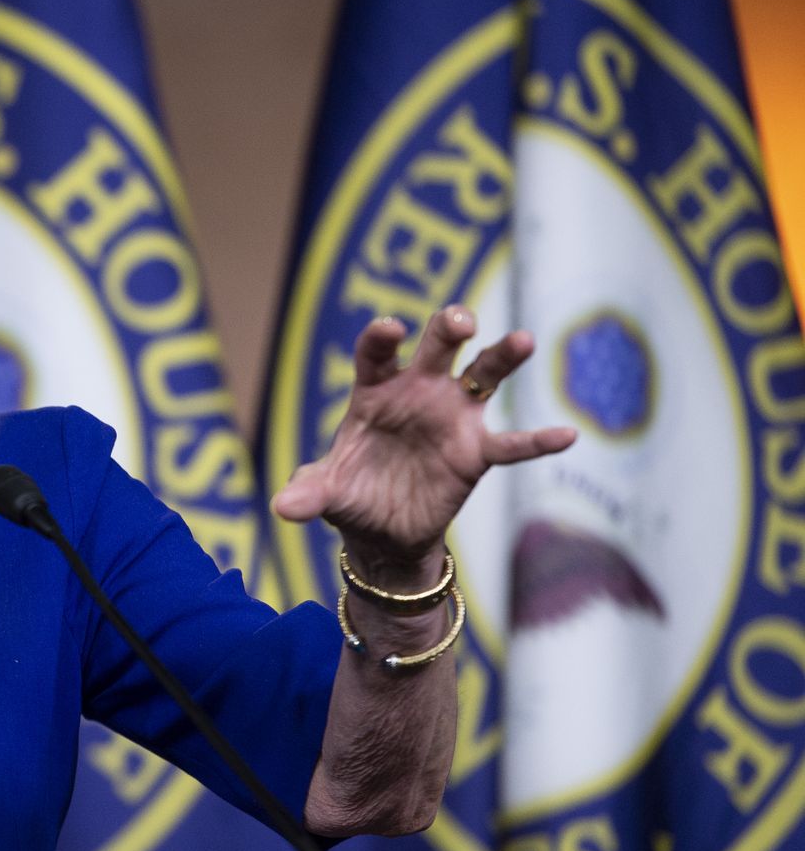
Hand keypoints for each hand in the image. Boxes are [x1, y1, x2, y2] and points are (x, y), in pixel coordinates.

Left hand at [270, 306, 576, 574]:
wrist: (382, 531)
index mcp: (374, 392)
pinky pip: (511, 445)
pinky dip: (537, 441)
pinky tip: (567, 436)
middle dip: (449, 329)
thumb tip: (283, 508)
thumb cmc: (350, 494)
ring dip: (502, 358)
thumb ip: (307, 493)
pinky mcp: (476, 453)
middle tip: (461, 320)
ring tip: (523, 341)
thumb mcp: (324, 493)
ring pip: (482, 377)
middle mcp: (418, 394)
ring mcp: (452, 418)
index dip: (382, 340)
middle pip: (437, 349)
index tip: (390, 329)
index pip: (377, 356)